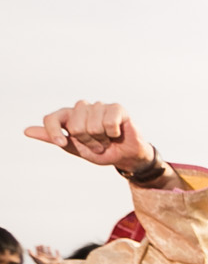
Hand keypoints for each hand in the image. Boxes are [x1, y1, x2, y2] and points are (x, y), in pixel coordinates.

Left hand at [25, 102, 154, 174]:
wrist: (125, 157)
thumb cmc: (100, 150)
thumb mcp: (73, 148)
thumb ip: (52, 138)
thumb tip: (26, 130)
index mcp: (68, 116)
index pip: (51, 118)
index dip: (54, 132)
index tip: (62, 143)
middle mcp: (82, 108)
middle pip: (75, 126)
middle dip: (88, 141)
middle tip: (97, 144)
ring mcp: (99, 106)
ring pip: (93, 125)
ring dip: (102, 139)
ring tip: (107, 140)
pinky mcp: (116, 108)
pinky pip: (109, 122)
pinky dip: (113, 133)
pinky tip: (116, 133)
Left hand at [29, 244, 58, 263]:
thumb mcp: (36, 259)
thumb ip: (31, 254)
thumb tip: (27, 249)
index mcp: (41, 258)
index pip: (38, 253)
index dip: (37, 249)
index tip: (36, 245)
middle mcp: (46, 258)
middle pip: (43, 253)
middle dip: (42, 248)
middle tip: (41, 244)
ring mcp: (52, 259)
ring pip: (50, 253)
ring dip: (48, 249)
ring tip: (48, 245)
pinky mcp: (58, 259)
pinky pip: (57, 255)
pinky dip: (57, 252)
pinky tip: (56, 249)